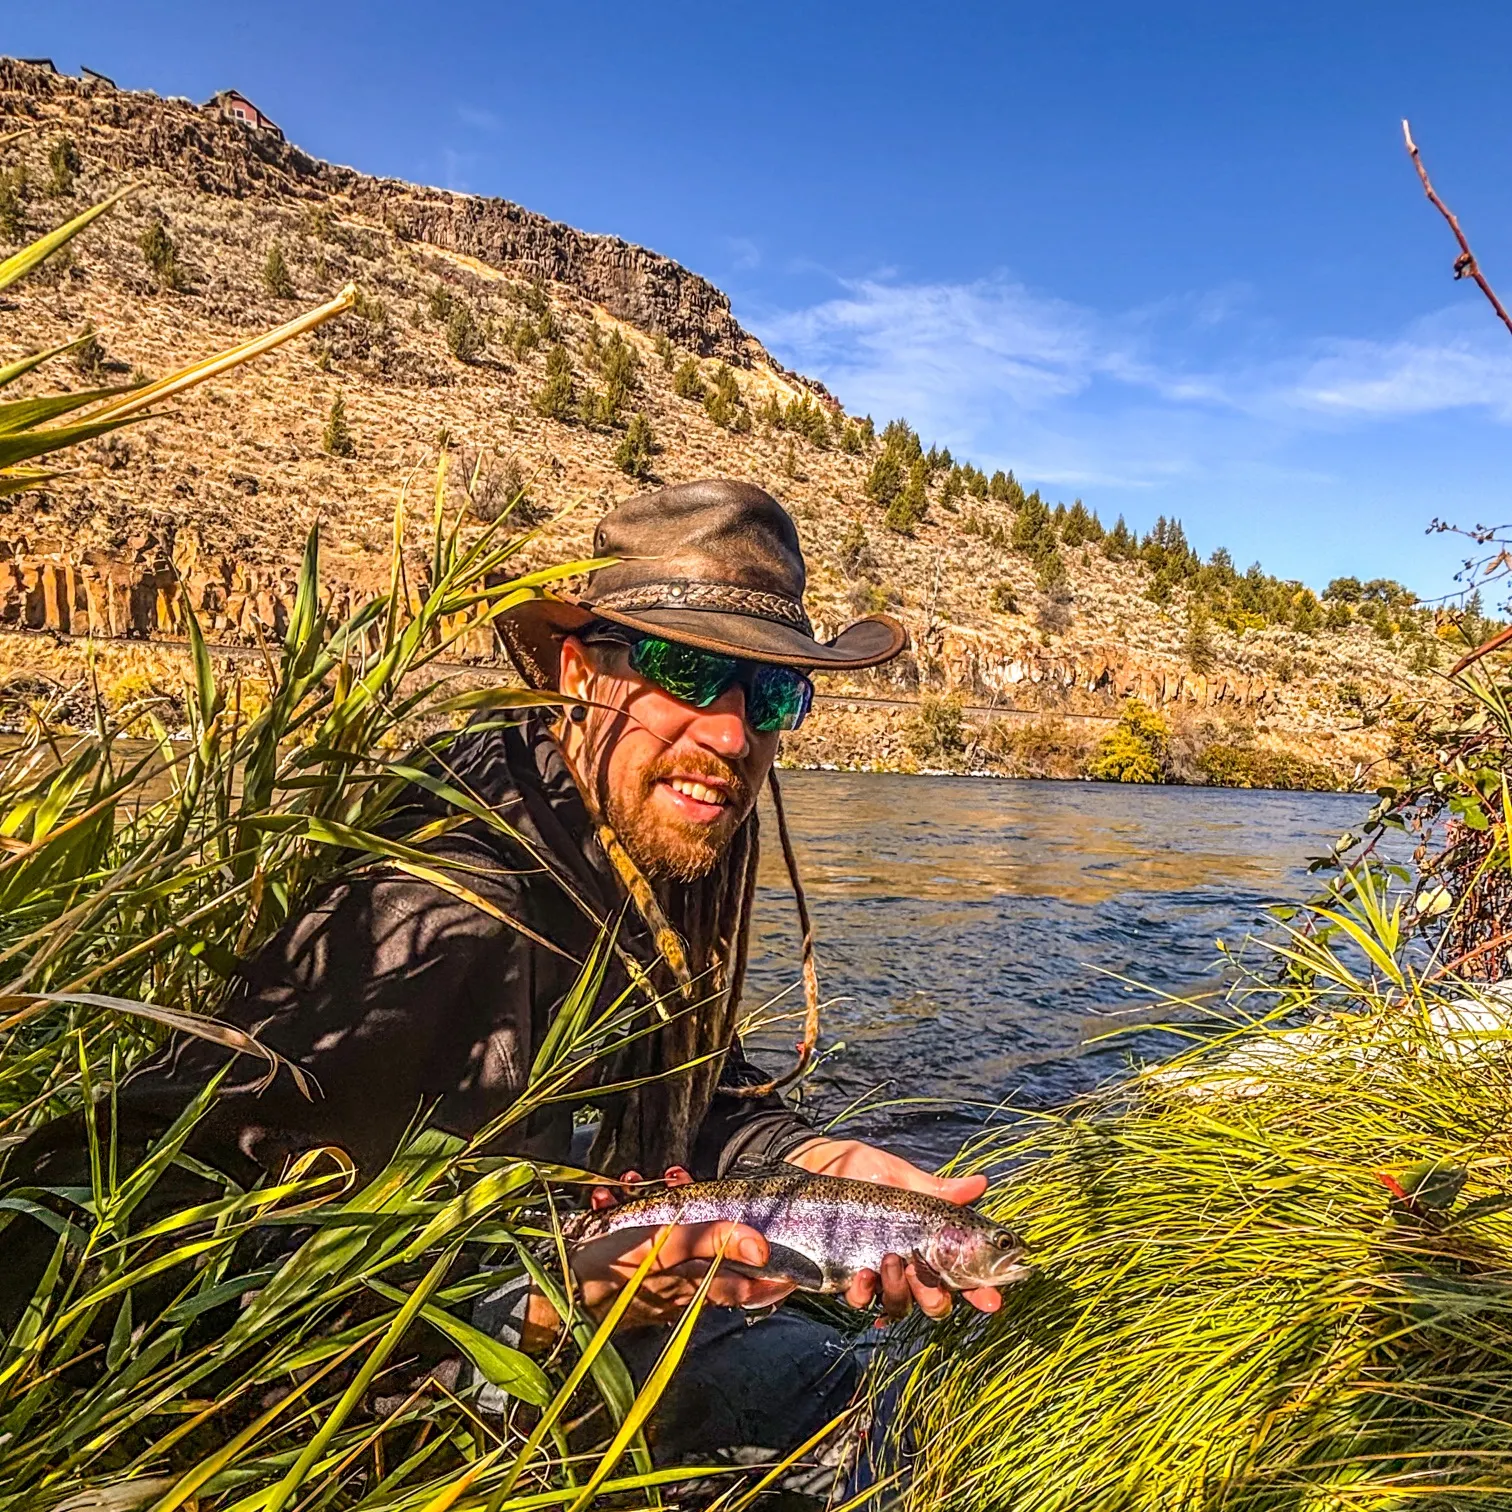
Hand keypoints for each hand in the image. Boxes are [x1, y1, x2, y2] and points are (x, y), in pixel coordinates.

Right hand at [566, 1166, 796, 1328]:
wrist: (548, 1293)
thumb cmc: (608, 1269)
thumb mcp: (664, 1246)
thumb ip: (712, 1241)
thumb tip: (762, 1246)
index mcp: (694, 1286)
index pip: (746, 1286)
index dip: (770, 1275)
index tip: (792, 1265)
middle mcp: (677, 1291)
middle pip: (704, 1251)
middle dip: (696, 1207)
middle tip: (674, 1175)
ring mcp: (649, 1287)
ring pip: (668, 1242)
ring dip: (654, 1203)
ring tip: (632, 1179)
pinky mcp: (622, 1279)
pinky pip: (636, 1244)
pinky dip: (626, 1216)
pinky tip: (605, 1201)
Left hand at [785, 1137, 1003, 1322]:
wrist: (812, 1164)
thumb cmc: (860, 1168)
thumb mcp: (901, 1176)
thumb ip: (938, 1190)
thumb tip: (981, 1183)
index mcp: (926, 1242)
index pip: (961, 1275)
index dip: (980, 1292)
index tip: (991, 1300)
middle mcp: (905, 1264)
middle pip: (932, 1301)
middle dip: (935, 1299)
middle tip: (929, 1282)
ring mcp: (876, 1273)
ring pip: (898, 1305)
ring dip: (899, 1292)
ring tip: (889, 1262)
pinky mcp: (844, 1276)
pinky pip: (860, 1299)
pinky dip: (863, 1293)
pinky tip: (862, 1275)